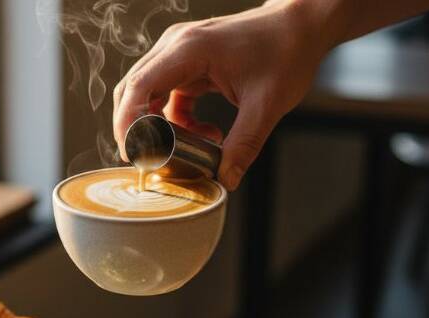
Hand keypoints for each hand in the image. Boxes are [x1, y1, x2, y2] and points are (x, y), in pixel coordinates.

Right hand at [113, 1, 331, 190]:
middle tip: (151, 160)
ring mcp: (179, 52)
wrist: (300, 26)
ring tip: (184, 147)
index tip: (133, 154)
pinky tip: (201, 131)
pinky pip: (165, 95)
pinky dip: (174, 119)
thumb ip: (244, 144)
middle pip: (133, 90)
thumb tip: (226, 180)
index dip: (128, 123)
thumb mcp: (267, 104)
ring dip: (157, 125)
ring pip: (146, 93)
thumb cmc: (286, 51)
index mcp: (190, 49)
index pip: (139, 87)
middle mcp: (176, 46)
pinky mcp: (187, 62)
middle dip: (137, 129)